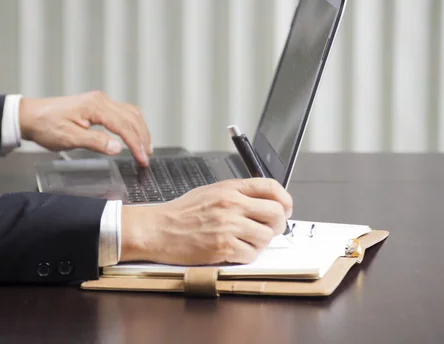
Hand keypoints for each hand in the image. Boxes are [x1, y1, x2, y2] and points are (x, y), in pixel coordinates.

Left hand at [19, 91, 152, 165]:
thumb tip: (118, 148)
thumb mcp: (69, 139)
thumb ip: (96, 142)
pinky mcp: (97, 105)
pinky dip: (132, 124)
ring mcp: (99, 101)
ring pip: (130, 113)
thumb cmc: (45, 126)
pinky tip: (134, 135)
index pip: (124, 126)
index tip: (142, 159)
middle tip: (147, 157)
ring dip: (140, 130)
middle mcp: (100, 100)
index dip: (136, 144)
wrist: (29, 116)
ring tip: (146, 148)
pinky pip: (122, 112)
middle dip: (143, 137)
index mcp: (95, 107)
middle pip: (132, 117)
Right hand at [121, 178, 292, 264]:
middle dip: (277, 224)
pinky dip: (246, 256)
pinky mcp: (223, 247)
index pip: (271, 187)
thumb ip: (237, 194)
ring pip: (266, 237)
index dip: (284, 199)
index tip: (285, 208)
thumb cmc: (180, 213)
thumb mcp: (210, 192)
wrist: (157, 229)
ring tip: (245, 241)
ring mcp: (228, 226)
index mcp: (230, 189)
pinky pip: (250, 254)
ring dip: (259, 242)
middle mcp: (232, 205)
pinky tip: (233, 251)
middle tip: (269, 229)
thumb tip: (263, 202)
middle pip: (276, 213)